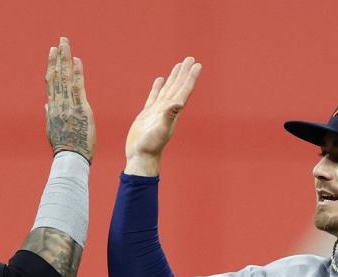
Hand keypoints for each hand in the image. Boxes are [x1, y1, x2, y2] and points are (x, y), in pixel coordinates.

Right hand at [45, 37, 94, 161]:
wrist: (70, 158)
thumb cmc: (64, 147)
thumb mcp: (53, 129)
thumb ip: (51, 114)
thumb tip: (47, 104)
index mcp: (52, 108)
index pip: (51, 82)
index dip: (52, 65)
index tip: (52, 52)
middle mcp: (58, 103)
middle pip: (57, 75)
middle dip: (58, 56)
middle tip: (61, 41)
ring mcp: (68, 105)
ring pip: (65, 77)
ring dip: (65, 58)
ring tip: (66, 44)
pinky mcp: (80, 109)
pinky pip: (78, 87)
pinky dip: (77, 73)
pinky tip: (77, 60)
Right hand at [124, 56, 203, 175]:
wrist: (140, 156)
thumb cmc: (150, 145)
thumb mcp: (160, 129)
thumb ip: (169, 115)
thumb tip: (178, 103)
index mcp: (172, 111)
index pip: (184, 90)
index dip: (190, 77)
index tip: (197, 64)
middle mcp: (167, 109)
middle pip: (178, 86)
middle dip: (184, 72)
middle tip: (190, 58)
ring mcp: (158, 111)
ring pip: (168, 89)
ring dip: (174, 77)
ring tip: (178, 65)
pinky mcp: (147, 114)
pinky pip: (154, 96)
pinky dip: (157, 87)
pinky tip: (160, 79)